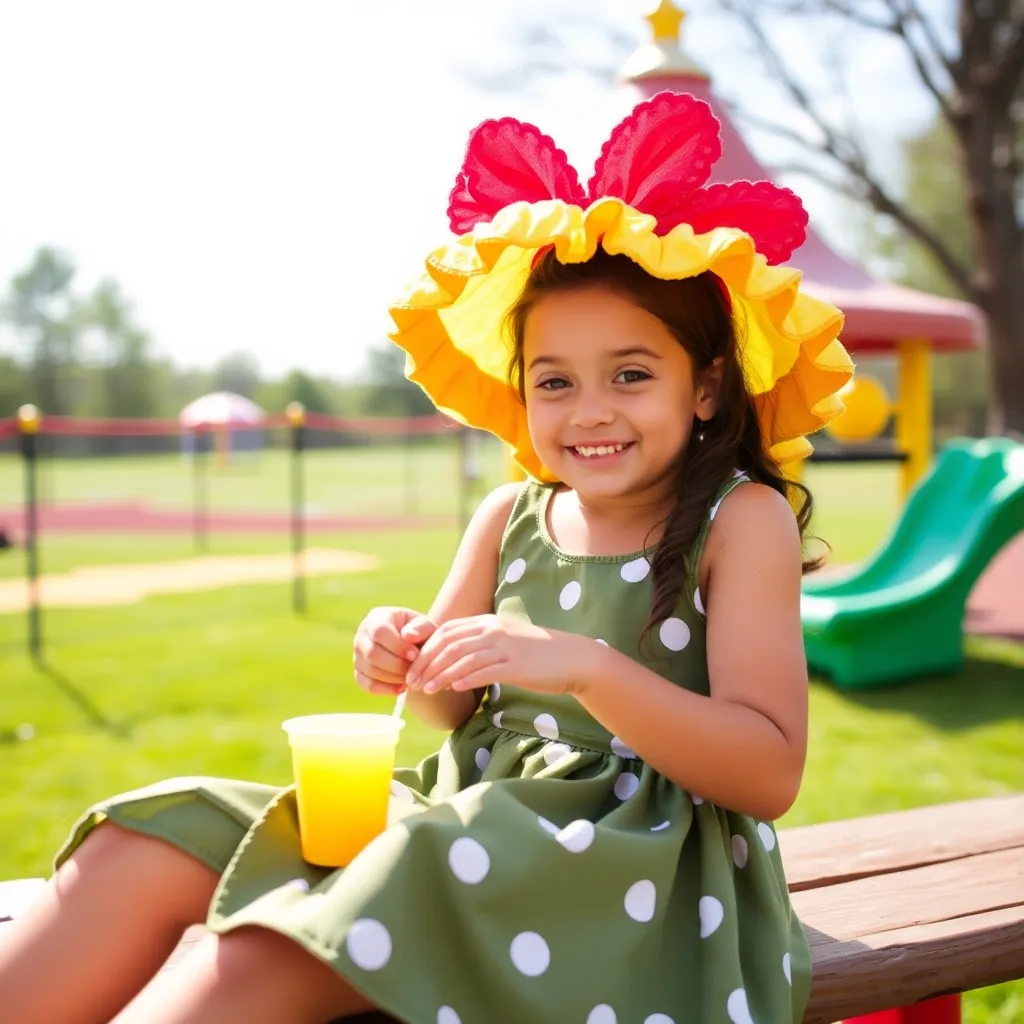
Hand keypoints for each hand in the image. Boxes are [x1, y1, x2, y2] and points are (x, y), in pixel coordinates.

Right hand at [353, 607, 435, 695]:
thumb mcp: (426, 626)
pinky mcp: (359, 672)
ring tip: (411, 677)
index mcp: (377, 617)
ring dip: (393, 678)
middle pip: (372, 653)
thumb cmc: (421, 633)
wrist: (415, 647)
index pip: (379, 632)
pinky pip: (367, 685)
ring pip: (369, 670)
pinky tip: (402, 687)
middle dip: (397, 665)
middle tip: (414, 669)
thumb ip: (422, 628)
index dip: (397, 646)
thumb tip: (408, 636)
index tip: (415, 655)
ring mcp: (358, 654)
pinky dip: (386, 689)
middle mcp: (362, 635)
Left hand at [405, 614, 595, 696]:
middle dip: (426, 664)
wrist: (571, 658)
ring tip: (426, 690)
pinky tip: (453, 689)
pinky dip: (465, 679)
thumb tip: (452, 660)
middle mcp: (494, 630)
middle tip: (412, 683)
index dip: (426, 649)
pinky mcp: (516, 665)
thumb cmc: (536, 653)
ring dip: (440, 675)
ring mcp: (505, 647)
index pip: (446, 631)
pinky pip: (485, 671)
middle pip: (449, 644)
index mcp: (488, 622)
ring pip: (462, 659)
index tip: (413, 667)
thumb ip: (480, 644)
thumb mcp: (505, 641)